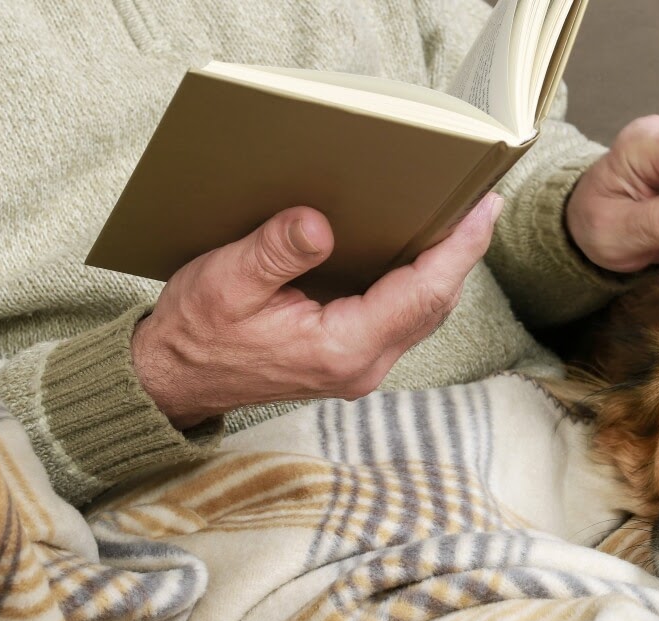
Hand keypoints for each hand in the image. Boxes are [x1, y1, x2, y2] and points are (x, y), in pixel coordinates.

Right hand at [131, 193, 503, 428]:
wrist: (174, 381)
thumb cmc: (197, 333)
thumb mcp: (225, 282)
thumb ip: (276, 253)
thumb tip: (320, 224)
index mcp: (341, 348)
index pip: (421, 294)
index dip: (458, 250)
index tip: (484, 209)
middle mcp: (363, 364)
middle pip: (434, 304)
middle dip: (462, 252)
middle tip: (481, 200)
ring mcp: (362, 366)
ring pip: (424, 313)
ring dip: (445, 267)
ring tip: (462, 218)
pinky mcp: (354, 358)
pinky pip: (403, 317)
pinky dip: (420, 282)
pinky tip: (420, 250)